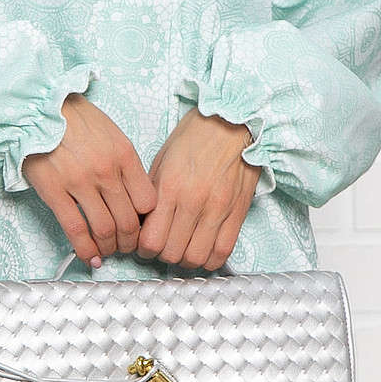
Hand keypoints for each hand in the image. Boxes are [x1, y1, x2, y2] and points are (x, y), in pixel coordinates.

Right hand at [22, 93, 156, 265]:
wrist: (40, 107)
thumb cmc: (77, 119)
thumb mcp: (112, 134)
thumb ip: (125, 164)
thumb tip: (133, 198)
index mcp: (125, 155)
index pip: (148, 202)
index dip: (146, 221)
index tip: (141, 227)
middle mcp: (106, 170)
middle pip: (129, 221)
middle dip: (130, 242)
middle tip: (126, 247)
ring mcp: (80, 182)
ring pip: (105, 230)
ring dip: (109, 248)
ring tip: (107, 252)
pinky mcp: (55, 191)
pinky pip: (75, 230)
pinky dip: (85, 250)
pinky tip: (90, 258)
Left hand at [136, 106, 260, 270]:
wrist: (232, 122)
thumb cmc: (195, 135)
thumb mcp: (163, 158)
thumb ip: (153, 192)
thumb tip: (144, 221)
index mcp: (170, 186)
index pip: (151, 239)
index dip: (143, 248)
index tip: (143, 243)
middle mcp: (193, 201)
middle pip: (171, 253)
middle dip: (161, 255)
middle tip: (161, 245)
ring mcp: (217, 210)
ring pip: (196, 258)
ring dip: (184, 259)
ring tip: (181, 248)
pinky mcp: (237, 214)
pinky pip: (222, 252)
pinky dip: (209, 259)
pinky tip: (202, 249)